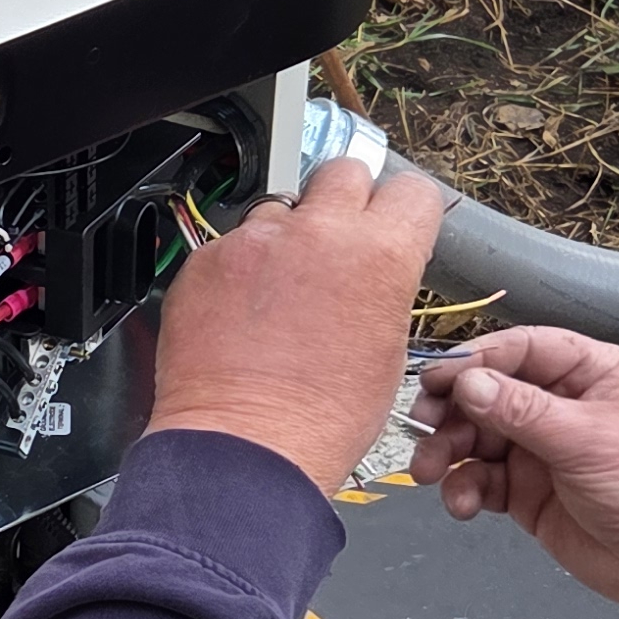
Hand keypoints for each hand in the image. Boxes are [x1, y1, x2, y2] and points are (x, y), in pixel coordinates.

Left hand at [147, 157, 448, 496]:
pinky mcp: (207, 258)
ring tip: (279, 291)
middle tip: (335, 242)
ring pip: (280, 207)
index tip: (393, 224)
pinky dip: (238, 269)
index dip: (404, 211)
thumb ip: (382, 289)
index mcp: (381, 253)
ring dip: (285, 237)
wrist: (245, 447)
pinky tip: (239, 313)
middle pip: (343, 171)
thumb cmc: (320, 419)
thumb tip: (371, 274)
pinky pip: (230, 244)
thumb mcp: (387, 352)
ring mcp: (257, 240)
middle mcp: (320, 232)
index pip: (411, 190)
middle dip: (344, 200)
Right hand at [409, 327, 618, 618]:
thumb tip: (467, 382)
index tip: (438, 380)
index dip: (477, 361)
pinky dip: (464, 489)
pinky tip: (462, 504)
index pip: (522, 350)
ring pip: (477, 437)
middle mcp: (562, 406)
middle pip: (489, 392)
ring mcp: (543, 451)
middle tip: (422, 426)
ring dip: (448, 452)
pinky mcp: (529, 494)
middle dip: (452, 409)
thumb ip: (521, 410)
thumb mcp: (588, 440)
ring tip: (429, 473)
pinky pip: (482, 480)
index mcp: (591, 373)